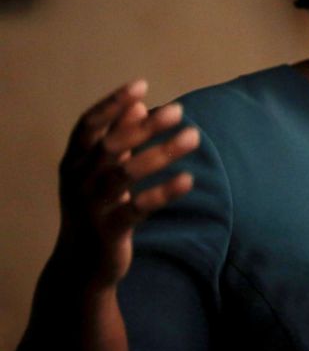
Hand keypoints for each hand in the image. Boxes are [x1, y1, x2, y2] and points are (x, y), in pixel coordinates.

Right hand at [55, 80, 198, 288]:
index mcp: (73, 162)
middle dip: (144, 127)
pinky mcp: (109, 231)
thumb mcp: (101, 172)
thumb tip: (138, 105)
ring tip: (193, 136)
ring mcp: (91, 207)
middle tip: (178, 110)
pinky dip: (164, 192)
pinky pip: (138, 208)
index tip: (141, 84)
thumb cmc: (97, 207)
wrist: (81, 265)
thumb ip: (117, 138)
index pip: (88, 126)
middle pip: (110, 147)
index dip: (112, 104)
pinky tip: (188, 179)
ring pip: (124, 175)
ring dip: (161, 153)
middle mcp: (77, 181)